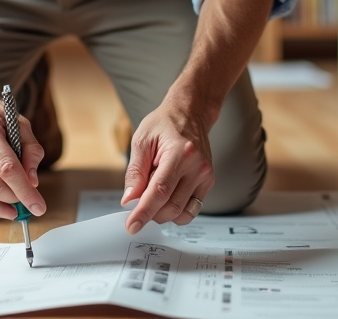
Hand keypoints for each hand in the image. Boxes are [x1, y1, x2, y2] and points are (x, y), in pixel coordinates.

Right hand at [0, 89, 46, 219]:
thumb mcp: (17, 121)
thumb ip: (31, 149)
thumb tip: (33, 181)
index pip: (8, 169)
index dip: (25, 191)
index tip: (39, 207)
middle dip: (17, 199)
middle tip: (30, 201)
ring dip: (3, 208)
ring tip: (17, 206)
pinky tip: (2, 204)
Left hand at [119, 100, 213, 233]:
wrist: (190, 113)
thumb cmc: (164, 123)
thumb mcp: (141, 141)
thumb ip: (135, 172)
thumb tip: (129, 199)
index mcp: (180, 153)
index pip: (159, 192)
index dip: (144, 212)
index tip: (132, 225)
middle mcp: (197, 167)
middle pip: (171, 206)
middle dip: (150, 214)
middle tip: (136, 208)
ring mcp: (205, 176)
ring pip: (182, 212)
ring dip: (162, 215)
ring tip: (152, 198)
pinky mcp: (208, 182)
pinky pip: (192, 208)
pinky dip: (175, 211)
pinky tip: (165, 199)